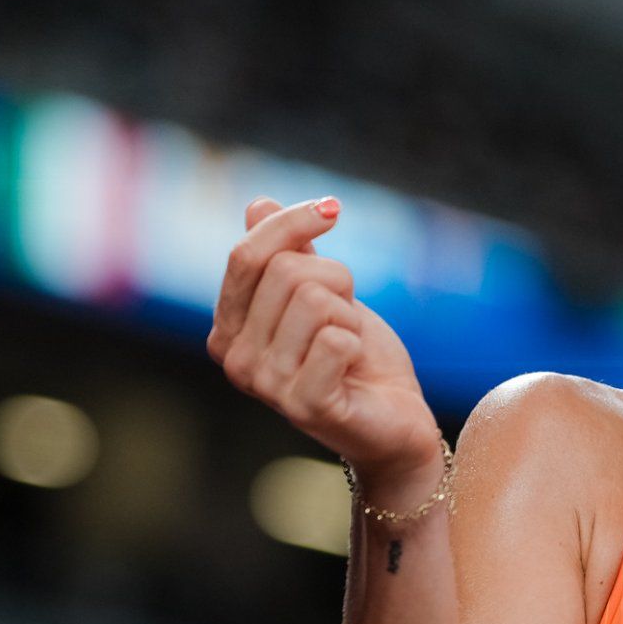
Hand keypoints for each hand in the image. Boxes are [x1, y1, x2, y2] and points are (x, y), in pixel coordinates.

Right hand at [207, 196, 445, 501]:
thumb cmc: (355, 357)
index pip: (245, 254)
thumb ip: (289, 254)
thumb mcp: (322, 294)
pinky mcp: (303, 405)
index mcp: (228, 329)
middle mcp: (235, 359)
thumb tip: (257, 203)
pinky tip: (354, 368)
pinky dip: (357, 343)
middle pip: (287, 272)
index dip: (291, 222)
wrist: (394, 420)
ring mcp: (265, 385)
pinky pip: (335, 338)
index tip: (333, 209)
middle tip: (347, 317)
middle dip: (335, 280)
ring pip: (315, 299)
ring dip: (350, 316)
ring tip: (349, 347)